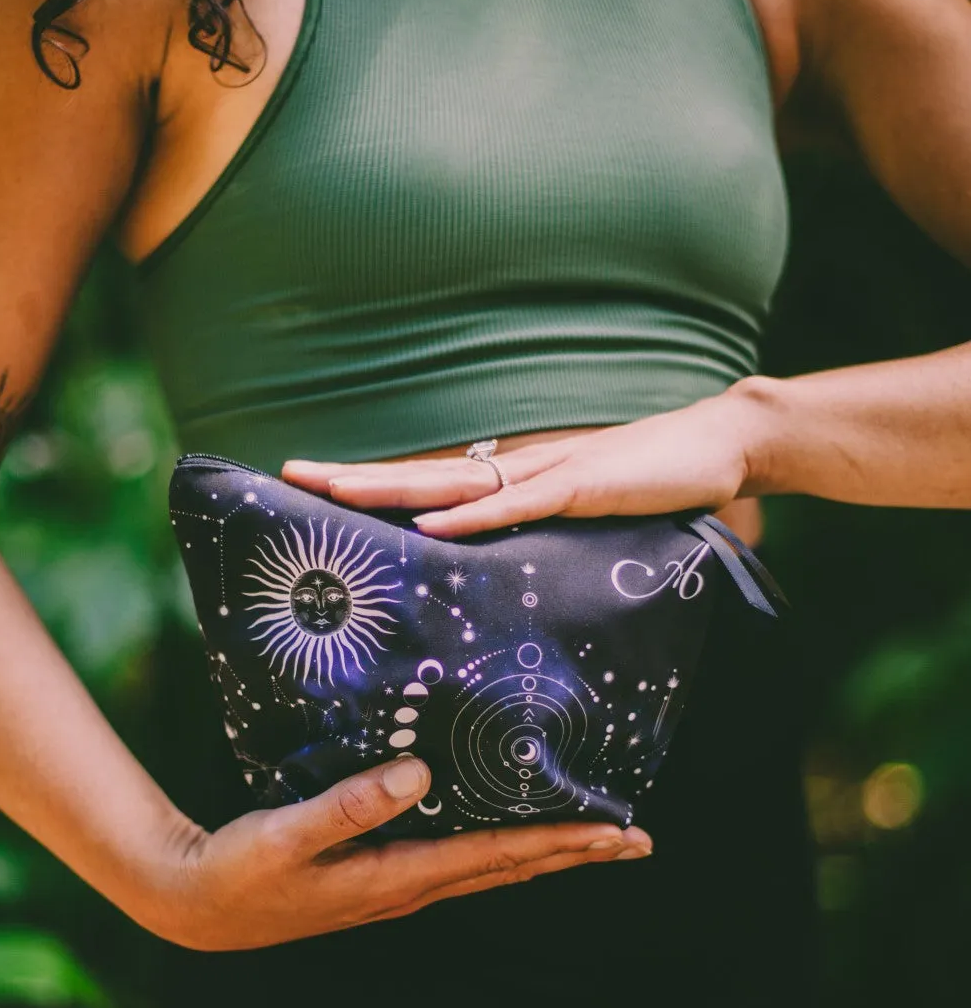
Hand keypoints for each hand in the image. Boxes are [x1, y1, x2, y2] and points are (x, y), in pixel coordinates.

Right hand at [144, 758, 651, 951]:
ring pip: (493, 867)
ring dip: (549, 853)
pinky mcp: (382, 877)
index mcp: (396, 876)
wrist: (198, 908)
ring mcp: (398, 887)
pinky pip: (462, 860)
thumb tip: (418, 773)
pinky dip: (504, 848)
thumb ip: (348, 806)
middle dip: (577, 851)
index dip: (562, 840)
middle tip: (638, 837)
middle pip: (512, 867)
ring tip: (597, 837)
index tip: (618, 829)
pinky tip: (513, 833)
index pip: (499, 855)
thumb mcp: (284, 836)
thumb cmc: (239, 872)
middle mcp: (410, 887)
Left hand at [282, 381, 769, 536]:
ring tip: (333, 492)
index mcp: (511, 477)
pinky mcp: (581, 488)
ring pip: (451, 483)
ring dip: (390, 488)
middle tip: (290, 476)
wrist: (717, 445)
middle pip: (418, 473)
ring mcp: (545, 474)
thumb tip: (505, 562)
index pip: (427, 480)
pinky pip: (516, 504)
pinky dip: (471, 516)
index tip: (314, 488)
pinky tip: (428, 523)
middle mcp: (514, 468)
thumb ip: (543, 534)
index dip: (370, 483)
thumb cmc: (649, 483)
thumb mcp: (582, 517)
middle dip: (352, 478)